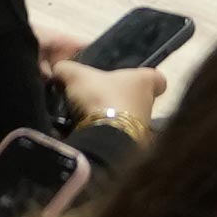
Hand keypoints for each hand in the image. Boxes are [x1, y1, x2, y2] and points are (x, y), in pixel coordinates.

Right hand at [46, 42, 169, 136]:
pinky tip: (88, 134)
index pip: (157, 78)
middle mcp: (150, 105)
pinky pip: (120, 138)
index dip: (143, 78)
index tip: (128, 80)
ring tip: (88, 119)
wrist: (104, 138)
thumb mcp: (76, 76)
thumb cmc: (99, 97)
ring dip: (112, 119)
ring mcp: (144, 129)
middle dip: (119, 100)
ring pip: (129, 120)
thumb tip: (59, 69)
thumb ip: (66, 68)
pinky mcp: (134, 148)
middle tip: (97, 99)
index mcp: (145, 81)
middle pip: (138, 99)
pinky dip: (107, 136)